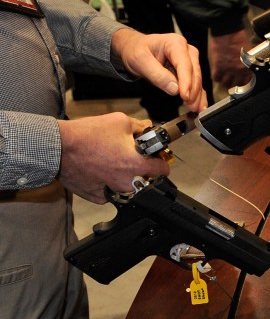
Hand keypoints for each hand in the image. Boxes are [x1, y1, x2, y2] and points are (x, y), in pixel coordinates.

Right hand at [57, 113, 171, 203]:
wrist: (58, 146)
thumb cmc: (87, 135)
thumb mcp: (120, 121)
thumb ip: (139, 127)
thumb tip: (148, 128)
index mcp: (136, 165)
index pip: (162, 170)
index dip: (161, 161)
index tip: (156, 158)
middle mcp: (126, 182)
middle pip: (145, 179)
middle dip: (142, 168)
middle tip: (131, 156)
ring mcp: (111, 191)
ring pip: (127, 187)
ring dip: (125, 176)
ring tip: (113, 162)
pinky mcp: (96, 196)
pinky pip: (109, 192)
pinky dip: (107, 183)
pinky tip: (100, 170)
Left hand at [111, 29, 207, 111]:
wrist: (135, 48)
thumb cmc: (136, 50)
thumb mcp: (140, 60)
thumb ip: (157, 74)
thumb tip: (175, 89)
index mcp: (175, 43)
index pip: (184, 64)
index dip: (186, 81)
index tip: (185, 96)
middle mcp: (186, 50)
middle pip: (194, 72)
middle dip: (193, 90)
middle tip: (191, 106)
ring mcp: (189, 60)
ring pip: (197, 79)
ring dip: (197, 95)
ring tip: (196, 109)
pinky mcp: (188, 70)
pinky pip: (195, 83)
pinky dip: (198, 95)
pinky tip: (200, 106)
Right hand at [209, 30, 254, 88]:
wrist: (227, 31)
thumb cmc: (238, 37)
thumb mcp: (249, 50)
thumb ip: (249, 61)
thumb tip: (251, 65)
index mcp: (248, 66)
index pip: (248, 81)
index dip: (245, 82)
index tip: (243, 81)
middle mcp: (238, 70)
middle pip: (236, 84)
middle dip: (235, 83)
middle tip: (233, 81)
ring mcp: (227, 69)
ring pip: (225, 83)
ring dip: (225, 82)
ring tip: (225, 79)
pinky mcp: (217, 66)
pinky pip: (216, 78)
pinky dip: (216, 77)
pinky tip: (218, 74)